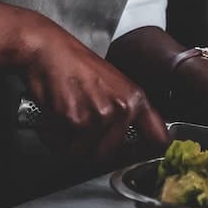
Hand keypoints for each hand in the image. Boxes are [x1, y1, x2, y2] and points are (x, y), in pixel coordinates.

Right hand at [23, 23, 168, 164]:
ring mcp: (98, 116)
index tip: (141, 157)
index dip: (149, 153)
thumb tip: (135, 137)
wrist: (49, 51)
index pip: (158, 138)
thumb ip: (126, 110)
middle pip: (110, 156)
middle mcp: (121, 109)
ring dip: (70, 144)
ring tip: (66, 120)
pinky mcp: (75, 121)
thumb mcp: (113, 82)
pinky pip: (63, 146)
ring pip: (84, 154)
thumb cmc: (76, 63)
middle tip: (80, 131)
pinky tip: (55, 118)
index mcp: (135, 98)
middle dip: (91, 148)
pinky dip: (54, 138)